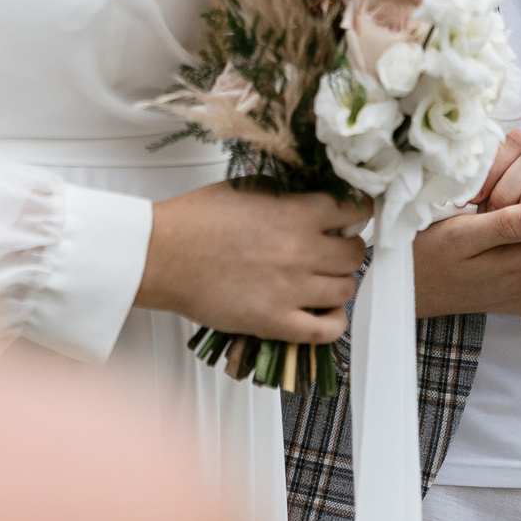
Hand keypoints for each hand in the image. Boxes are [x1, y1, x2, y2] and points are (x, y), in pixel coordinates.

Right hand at [135, 183, 370, 344]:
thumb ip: (287, 196)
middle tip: (333, 247)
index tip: (352, 214)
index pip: (355, 210)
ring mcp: (292, 290)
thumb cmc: (196, 219)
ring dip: (339, 281)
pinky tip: (323, 311)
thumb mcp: (247, 190)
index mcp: (295, 213)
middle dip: (348, 247)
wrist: (163, 255)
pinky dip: (334, 322)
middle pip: (355, 253)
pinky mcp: (277, 322)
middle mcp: (301, 251)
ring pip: (346, 289)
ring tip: (323, 278)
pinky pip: (327, 330)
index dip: (357, 211)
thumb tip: (315, 202)